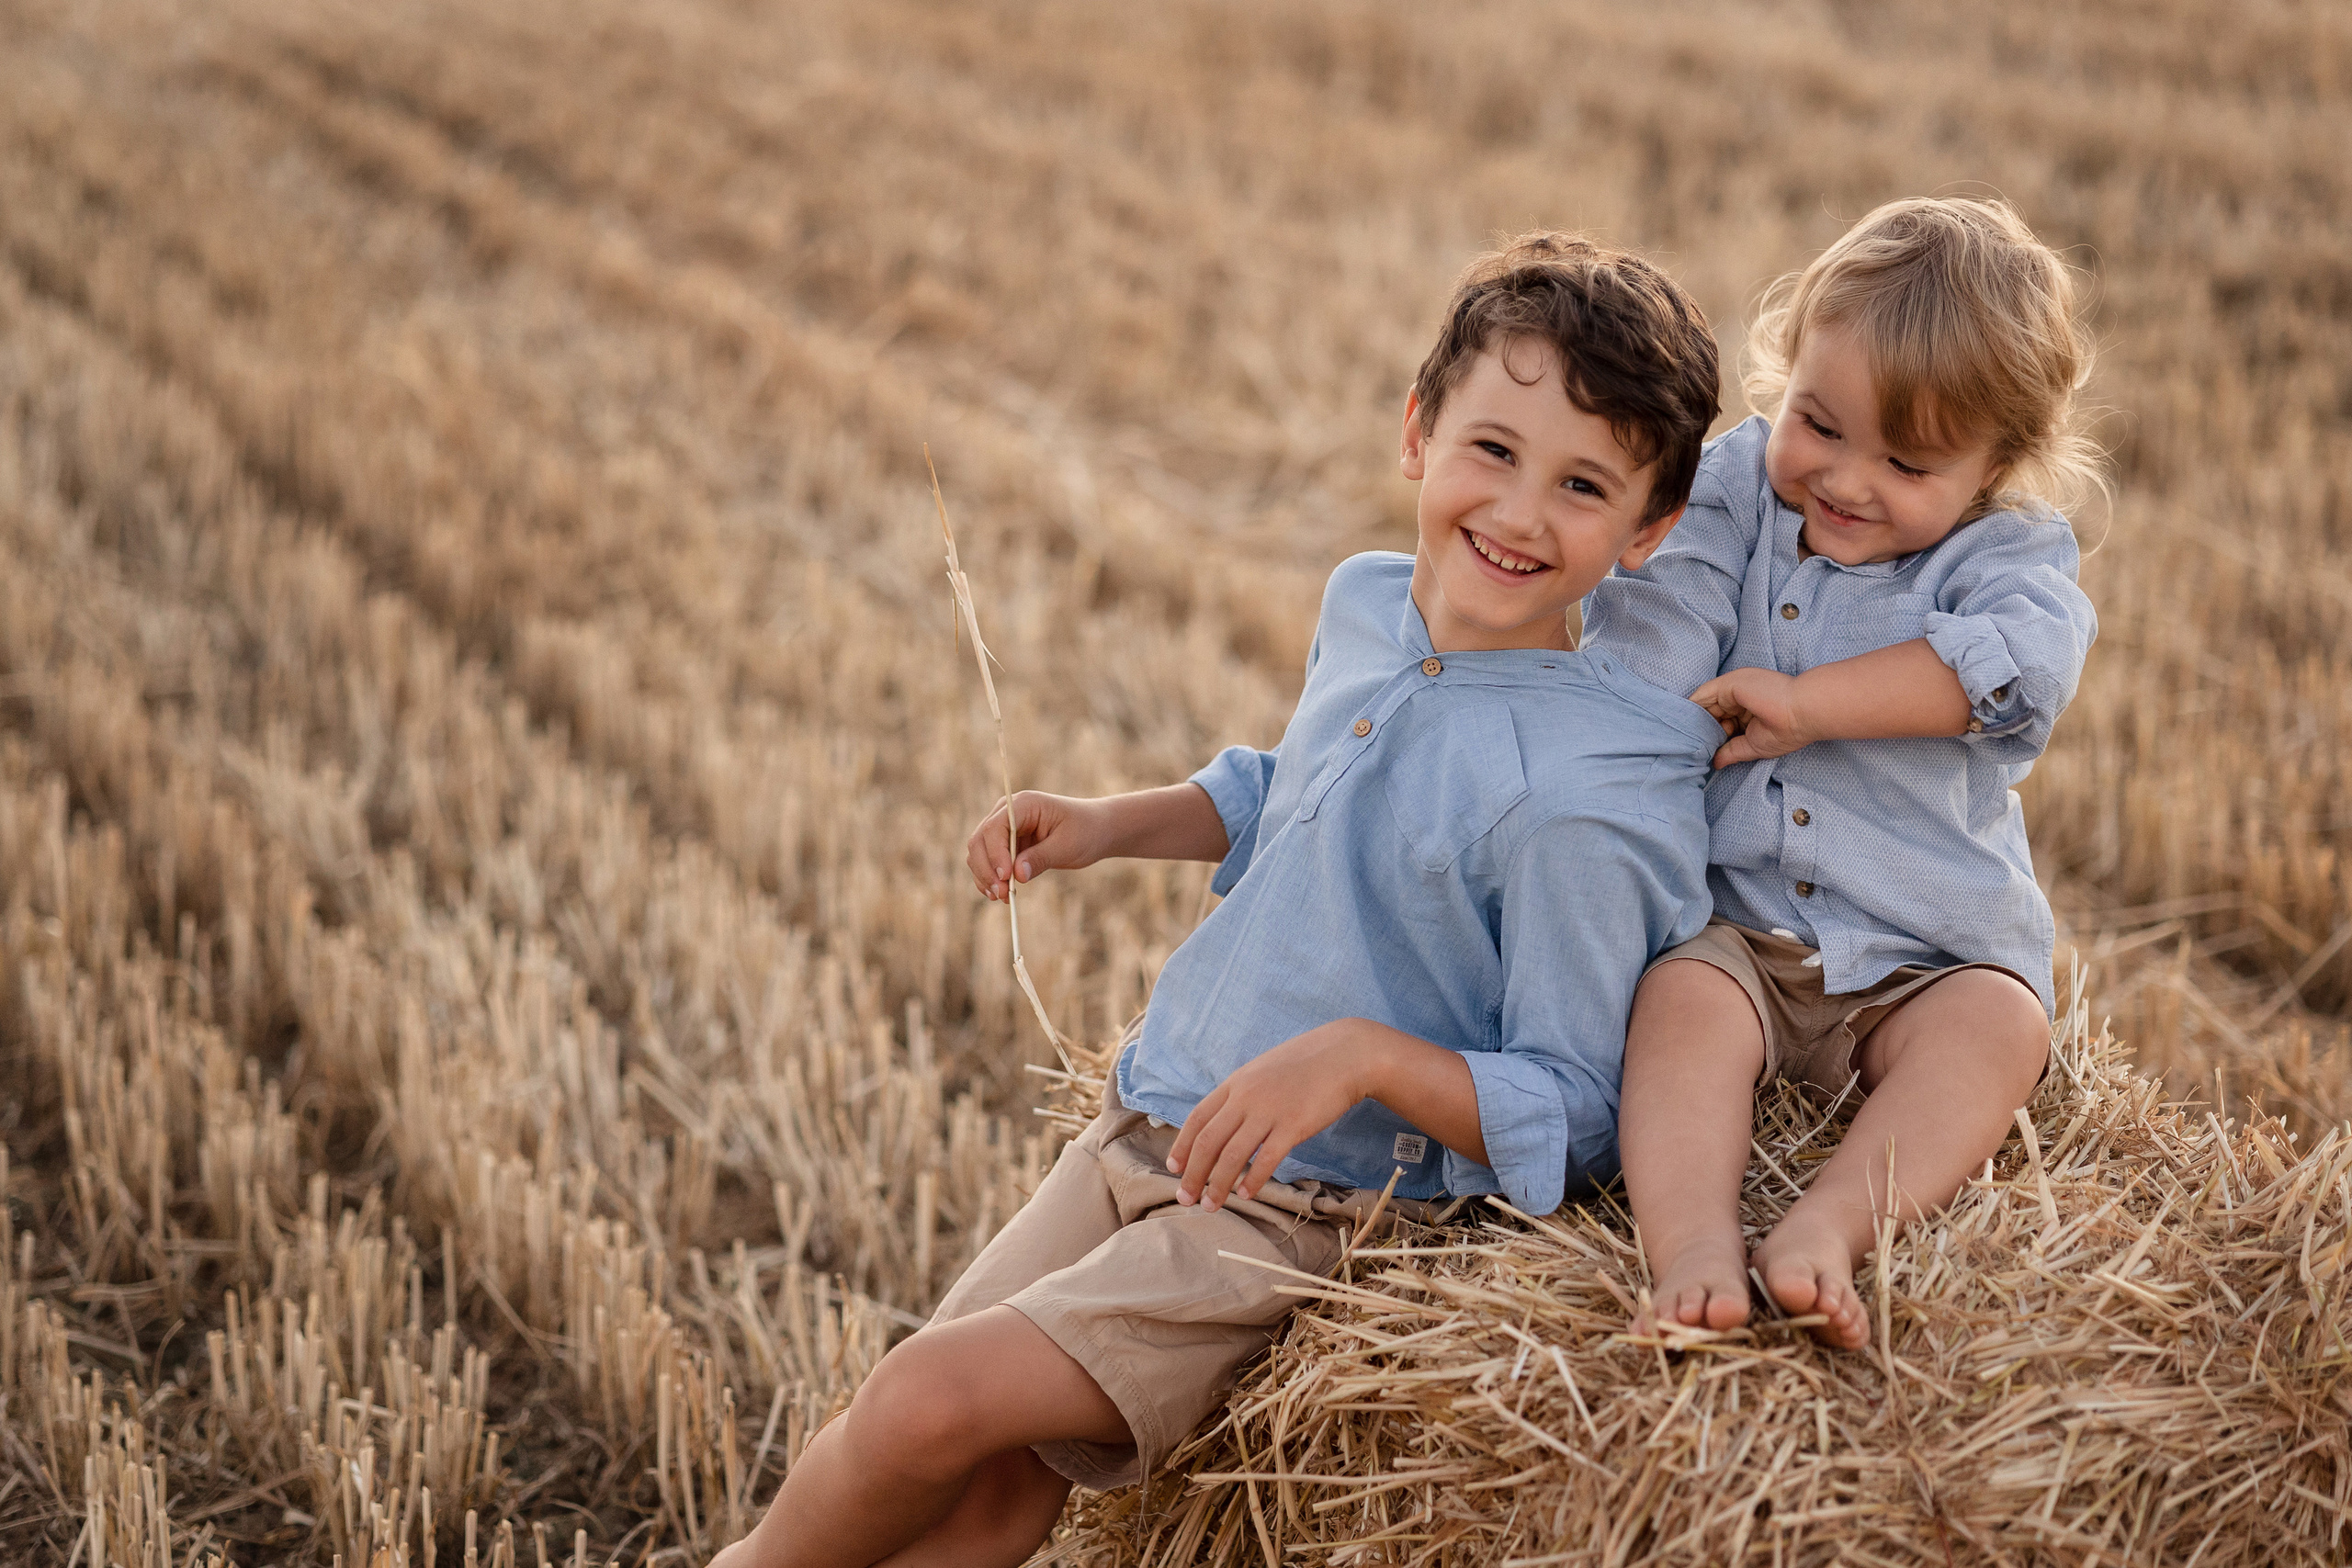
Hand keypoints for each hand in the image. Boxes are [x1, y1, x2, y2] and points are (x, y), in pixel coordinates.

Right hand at [965, 791, 1109, 900]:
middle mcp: (1007, 813)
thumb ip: (1041, 858)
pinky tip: (999, 895)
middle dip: (987, 869)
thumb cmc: (1085, 831)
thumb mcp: (1067, 846)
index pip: (995, 827)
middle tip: (1001, 894)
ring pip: (979, 853)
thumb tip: (1017, 875)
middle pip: (980, 840)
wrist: (1095, 830)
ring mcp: (1004, 829)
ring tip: (1001, 897)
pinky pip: (988, 863)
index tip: (1006, 877)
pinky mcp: (1005, 845)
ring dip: (985, 876)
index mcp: (1023, 804)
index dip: (995, 853)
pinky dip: (989, 879)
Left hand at [1166, 1022, 1377, 1211]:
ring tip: (1211, 1206)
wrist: (1344, 1055)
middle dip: (1194, 1174)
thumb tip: (1225, 1121)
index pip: (1197, 1118)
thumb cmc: (1304, 1065)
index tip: (1174, 1169)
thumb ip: (1242, 1094)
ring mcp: (1270, 1111)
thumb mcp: (1262, 1071)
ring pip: (1233, 1154)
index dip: (1182, 1146)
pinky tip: (1246, 1194)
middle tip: (1185, 1198)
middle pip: (1209, 1141)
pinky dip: (1253, 1180)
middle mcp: (1246, 1097)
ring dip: (1218, 1184)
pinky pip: (1267, 1158)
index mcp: (1235, 1083)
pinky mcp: (1294, 1125)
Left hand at [1691, 667, 1815, 767]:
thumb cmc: (1786, 731)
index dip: (1709, 735)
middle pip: (1710, 712)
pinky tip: (1683, 723)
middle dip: (1698, 729)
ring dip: (1692, 721)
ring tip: (1681, 739)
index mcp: (1747, 710)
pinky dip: (1691, 708)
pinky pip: (1703, 695)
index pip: (1720, 720)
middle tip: (1686, 747)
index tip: (1699, 752)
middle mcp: (1739, 697)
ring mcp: (1734, 689)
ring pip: (1704, 704)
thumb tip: (1714, 763)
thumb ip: (1731, 751)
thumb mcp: (1752, 746)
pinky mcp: (1729, 684)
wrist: (1802, 713)